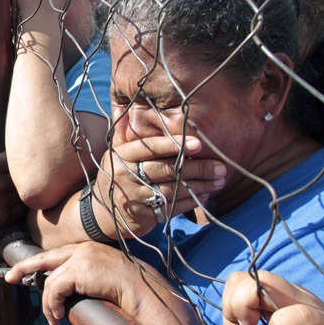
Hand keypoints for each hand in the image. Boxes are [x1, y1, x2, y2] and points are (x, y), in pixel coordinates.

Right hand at [0, 152, 25, 236]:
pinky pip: (22, 209)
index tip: (20, 160)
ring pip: (26, 192)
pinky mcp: (4, 217)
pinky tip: (17, 202)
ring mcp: (2, 202)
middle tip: (28, 174)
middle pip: (24, 175)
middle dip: (25, 174)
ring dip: (26, 189)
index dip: (19, 158)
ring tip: (24, 188)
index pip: (14, 158)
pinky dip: (22, 204)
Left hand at [5, 242, 143, 324]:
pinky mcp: (78, 270)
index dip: (39, 263)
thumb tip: (65, 296)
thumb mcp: (103, 281)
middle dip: (23, 268)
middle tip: (9, 278)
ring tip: (54, 320)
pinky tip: (59, 317)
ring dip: (49, 305)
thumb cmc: (128, 292)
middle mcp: (82, 249)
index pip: (57, 254)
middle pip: (44, 258)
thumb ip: (85, 280)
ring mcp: (80, 258)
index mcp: (88, 250)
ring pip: (50, 283)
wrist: (143, 291)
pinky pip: (54, 290)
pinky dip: (53, 306)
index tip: (24, 271)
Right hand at [92, 136, 226, 238]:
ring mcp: (134, 196)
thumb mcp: (116, 154)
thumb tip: (121, 108)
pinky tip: (205, 195)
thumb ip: (123, 133)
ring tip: (219, 181)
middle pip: (167, 169)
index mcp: (123, 155)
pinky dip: (190, 202)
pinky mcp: (143, 215)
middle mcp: (127, 175)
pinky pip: (171, 208)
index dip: (174, 145)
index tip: (198, 143)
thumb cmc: (118, 176)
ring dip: (199, 185)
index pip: (151, 148)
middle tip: (220, 166)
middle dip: (197, 167)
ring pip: (172, 189)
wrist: (103, 212)